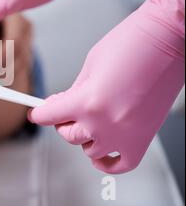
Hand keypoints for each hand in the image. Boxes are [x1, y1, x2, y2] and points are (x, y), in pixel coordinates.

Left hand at [29, 0, 184, 173]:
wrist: (169, 40)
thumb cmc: (133, 44)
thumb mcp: (90, 65)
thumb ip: (74, 90)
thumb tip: (63, 105)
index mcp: (87, 102)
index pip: (49, 116)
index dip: (39, 113)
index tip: (37, 113)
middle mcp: (104, 123)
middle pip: (67, 135)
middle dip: (61, 122)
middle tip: (64, 111)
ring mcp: (125, 135)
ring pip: (89, 150)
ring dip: (84, 136)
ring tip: (88, 120)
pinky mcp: (143, 140)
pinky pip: (119, 165)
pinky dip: (106, 162)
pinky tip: (101, 150)